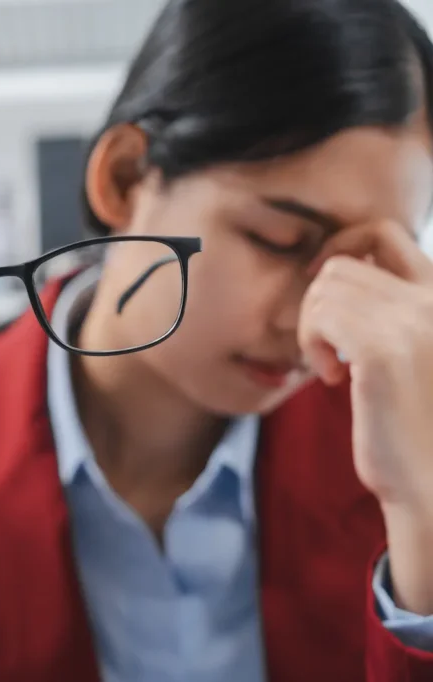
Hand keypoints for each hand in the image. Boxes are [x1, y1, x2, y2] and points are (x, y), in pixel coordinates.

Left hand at [299, 221, 432, 613]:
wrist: (430, 481)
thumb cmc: (410, 421)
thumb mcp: (406, 350)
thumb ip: (386, 308)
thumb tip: (331, 269)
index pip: (384, 231)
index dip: (342, 246)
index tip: (320, 287)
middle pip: (340, 264)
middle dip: (317, 305)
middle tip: (327, 349)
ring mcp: (413, 322)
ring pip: (324, 289)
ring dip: (312, 328)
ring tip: (333, 368)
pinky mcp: (383, 351)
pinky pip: (319, 316)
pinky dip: (312, 344)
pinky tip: (333, 379)